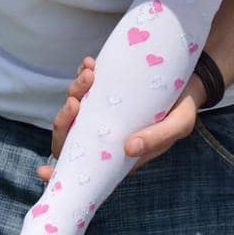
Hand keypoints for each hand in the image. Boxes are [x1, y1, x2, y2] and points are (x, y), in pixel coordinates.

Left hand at [36, 56, 206, 179]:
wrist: (190, 78)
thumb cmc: (183, 108)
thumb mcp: (178, 124)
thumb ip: (158, 137)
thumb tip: (129, 147)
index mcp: (118, 152)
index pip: (83, 166)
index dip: (60, 171)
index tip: (43, 171)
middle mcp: (105, 132)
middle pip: (69, 136)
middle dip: (64, 120)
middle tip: (75, 102)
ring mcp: (103, 110)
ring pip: (75, 107)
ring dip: (75, 90)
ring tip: (89, 74)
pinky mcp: (106, 89)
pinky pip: (85, 85)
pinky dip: (83, 74)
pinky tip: (90, 63)